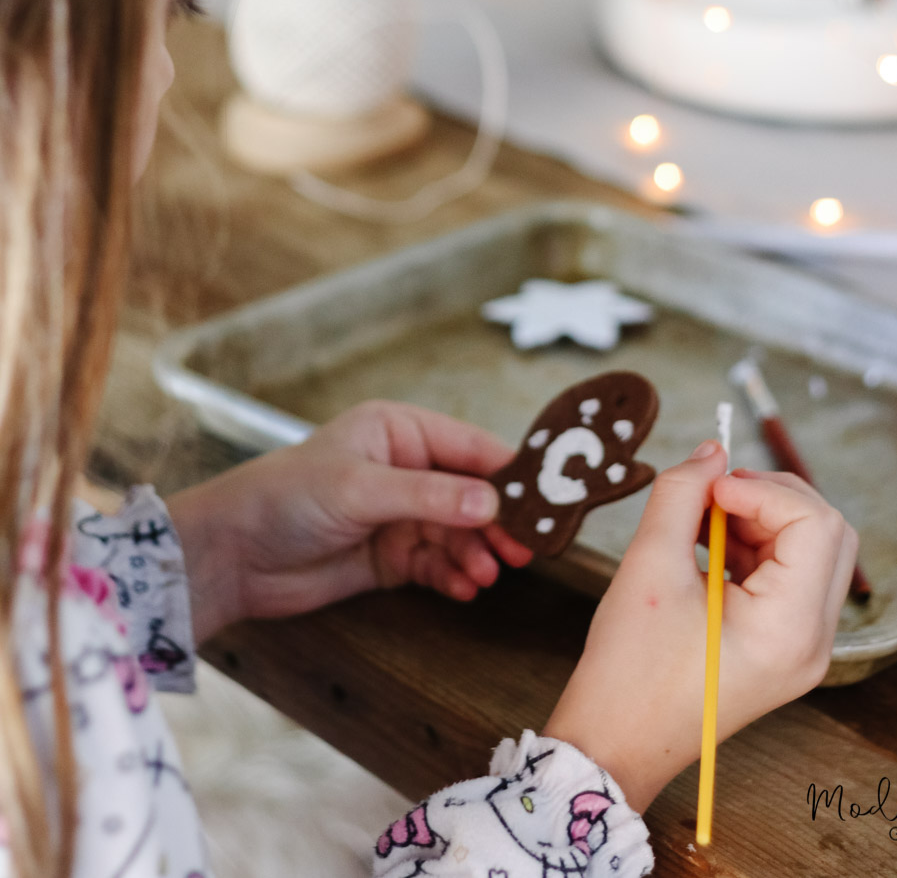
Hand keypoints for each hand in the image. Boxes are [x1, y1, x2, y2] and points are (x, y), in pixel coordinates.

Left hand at [167, 400, 532, 641]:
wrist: (231, 556)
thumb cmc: (285, 498)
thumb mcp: (360, 489)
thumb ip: (429, 495)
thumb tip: (492, 502)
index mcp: (399, 430)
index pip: (470, 447)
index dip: (509, 473)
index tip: (543, 501)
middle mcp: (405, 468)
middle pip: (472, 494)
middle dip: (496, 522)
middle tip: (521, 550)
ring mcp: (398, 514)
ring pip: (458, 532)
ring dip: (476, 553)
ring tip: (486, 574)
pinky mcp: (389, 556)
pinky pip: (436, 563)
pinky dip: (453, 575)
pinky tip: (464, 588)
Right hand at [543, 440, 856, 813]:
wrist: (615, 742)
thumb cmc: (628, 666)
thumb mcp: (650, 564)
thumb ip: (682, 493)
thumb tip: (712, 450)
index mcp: (790, 629)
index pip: (814, 524)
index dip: (763, 490)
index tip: (711, 489)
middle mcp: (813, 643)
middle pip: (829, 533)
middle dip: (772, 497)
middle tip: (713, 493)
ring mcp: (803, 650)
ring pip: (813, 551)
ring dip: (763, 520)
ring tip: (702, 522)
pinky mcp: (784, 650)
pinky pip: (792, 578)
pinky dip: (757, 548)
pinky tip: (709, 548)